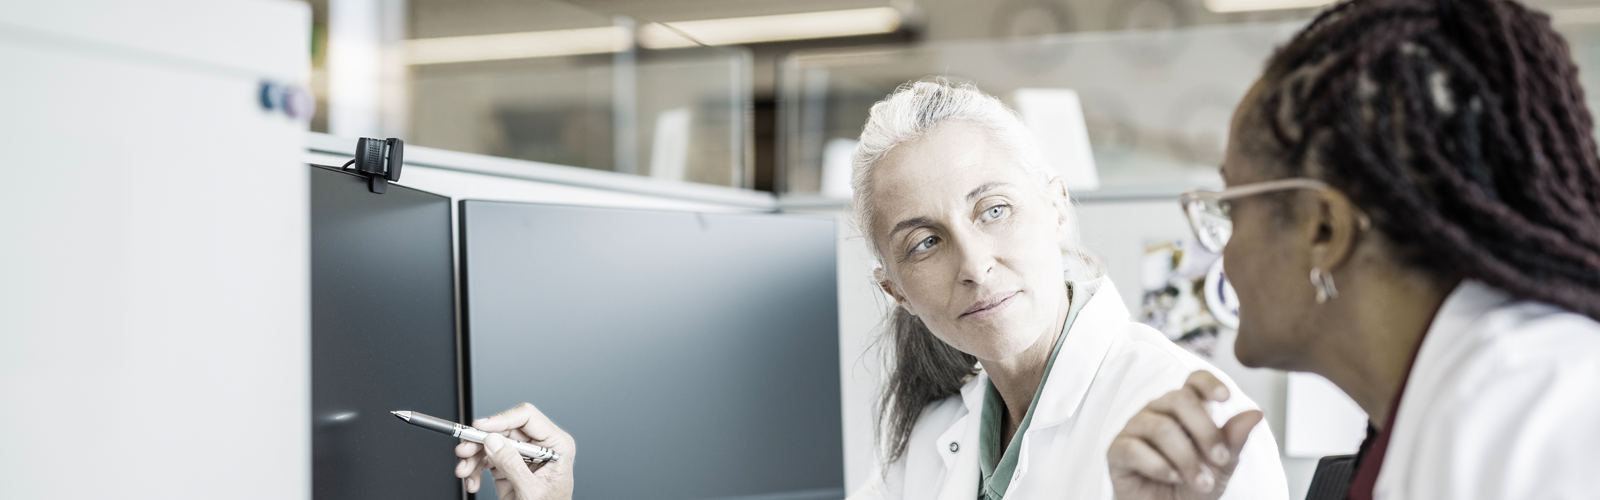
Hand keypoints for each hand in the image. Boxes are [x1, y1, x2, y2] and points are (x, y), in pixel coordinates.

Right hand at [453, 403, 575, 499]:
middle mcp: (539, 446)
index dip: (501, 419)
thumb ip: (512, 465)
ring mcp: (523, 455)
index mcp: (556, 445)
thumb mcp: (531, 490)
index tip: (480, 428)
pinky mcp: (509, 466)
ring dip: (473, 457)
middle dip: (480, 441)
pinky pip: (487, 459)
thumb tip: (493, 441)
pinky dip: (475, 469)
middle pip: (504, 430)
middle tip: (464, 451)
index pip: (527, 417)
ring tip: (464, 472)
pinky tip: (472, 481)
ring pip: (491, 443)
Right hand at [1107, 370, 1262, 499]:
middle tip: (1220, 459)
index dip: (1208, 383)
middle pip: (1180, 399)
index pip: (1193, 381)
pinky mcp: (1117, 450)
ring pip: (1161, 427)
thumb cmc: (1191, 487)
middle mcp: (1157, 411)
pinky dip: (1159, 466)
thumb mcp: (1220, 467)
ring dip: (1186, 458)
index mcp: (1184, 410)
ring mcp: (1134, 428)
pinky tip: (1172, 478)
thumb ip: (1234, 440)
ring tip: (1200, 483)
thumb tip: (1256, 413)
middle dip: (1205, 431)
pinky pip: (1135, 449)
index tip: (1226, 398)